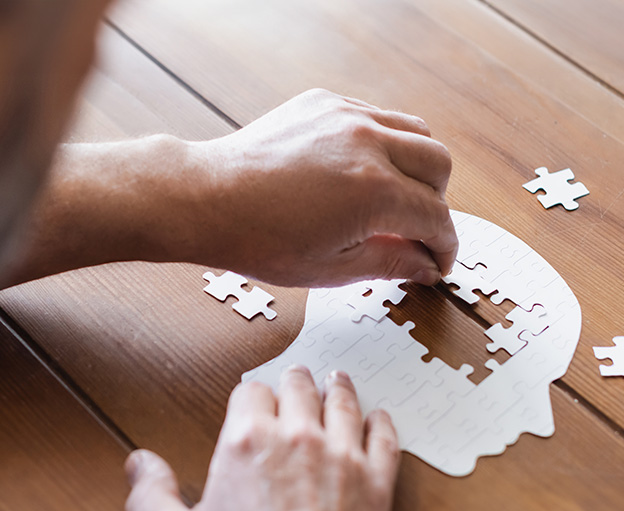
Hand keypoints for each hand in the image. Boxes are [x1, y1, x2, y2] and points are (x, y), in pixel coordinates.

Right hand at [124, 366, 400, 510]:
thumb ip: (152, 495)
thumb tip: (139, 465)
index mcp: (247, 441)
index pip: (250, 392)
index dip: (250, 396)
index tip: (251, 403)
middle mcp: (297, 438)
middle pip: (298, 386)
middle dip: (293, 383)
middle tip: (295, 382)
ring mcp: (341, 457)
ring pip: (342, 401)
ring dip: (338, 388)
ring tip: (336, 380)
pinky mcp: (376, 483)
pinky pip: (384, 438)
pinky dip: (381, 423)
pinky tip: (378, 417)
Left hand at [191, 88, 456, 286]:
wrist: (206, 199)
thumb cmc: (257, 239)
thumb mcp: (330, 268)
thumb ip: (389, 262)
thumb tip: (425, 265)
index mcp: (374, 191)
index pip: (436, 216)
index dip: (443, 246)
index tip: (437, 262)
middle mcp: (367, 143)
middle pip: (438, 165)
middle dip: (437, 203)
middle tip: (415, 231)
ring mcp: (345, 116)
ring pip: (415, 131)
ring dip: (417, 167)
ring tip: (394, 196)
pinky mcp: (323, 103)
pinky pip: (376, 115)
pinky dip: (384, 142)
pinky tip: (361, 169)